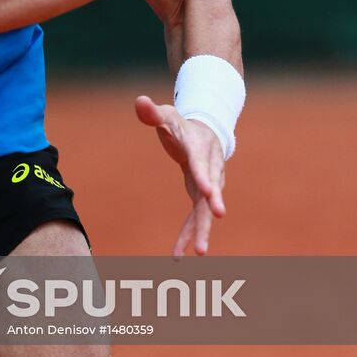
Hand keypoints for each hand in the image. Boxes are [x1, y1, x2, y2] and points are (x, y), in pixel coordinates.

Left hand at [135, 95, 224, 256]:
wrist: (205, 133)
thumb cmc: (182, 124)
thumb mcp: (167, 115)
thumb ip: (152, 112)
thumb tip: (139, 102)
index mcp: (199, 149)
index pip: (202, 163)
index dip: (206, 176)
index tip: (210, 192)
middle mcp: (209, 169)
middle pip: (212, 188)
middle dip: (213, 204)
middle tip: (217, 217)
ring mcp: (208, 185)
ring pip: (206, 209)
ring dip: (202, 229)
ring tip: (198, 252)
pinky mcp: (202, 197)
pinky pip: (196, 218)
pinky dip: (189, 234)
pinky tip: (178, 254)